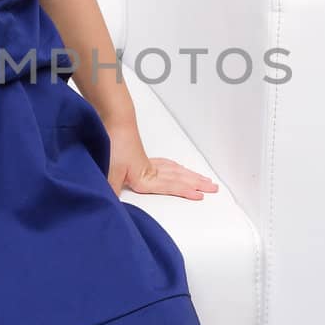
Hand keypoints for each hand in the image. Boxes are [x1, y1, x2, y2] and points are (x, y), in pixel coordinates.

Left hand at [104, 119, 218, 201]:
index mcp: (145, 177)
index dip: (186, 191)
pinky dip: (175, 167)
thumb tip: (113, 205)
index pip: (171, 186)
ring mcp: (148, 163)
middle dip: (197, 183)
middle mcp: (151, 170)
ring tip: (204, 179)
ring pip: (175, 170)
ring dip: (190, 175)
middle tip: (214, 187)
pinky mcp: (142, 157)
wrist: (115, 120)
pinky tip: (177, 168)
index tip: (201, 195)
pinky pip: (165, 164)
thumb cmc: (114, 144)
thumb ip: (112, 190)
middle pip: (179, 178)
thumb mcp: (111, 171)